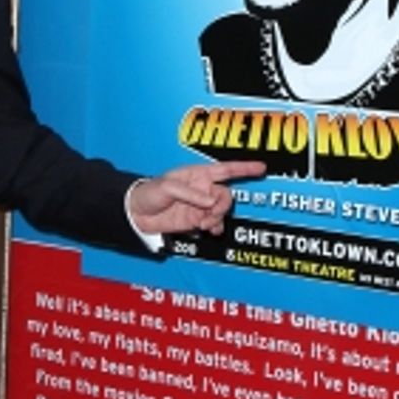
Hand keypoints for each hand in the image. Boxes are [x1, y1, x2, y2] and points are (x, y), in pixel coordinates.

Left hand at [128, 160, 265, 236]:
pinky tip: (209, 230)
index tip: (262, 168)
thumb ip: (190, 194)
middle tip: (209, 215)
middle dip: (222, 206)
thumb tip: (209, 202)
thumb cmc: (149, 192)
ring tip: (203, 225)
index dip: (245, 168)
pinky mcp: (197, 220)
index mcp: (198, 174)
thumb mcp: (167, 187)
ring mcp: (201, 205)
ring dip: (217, 219)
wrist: (136, 213)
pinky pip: (214, 223)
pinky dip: (215, 228)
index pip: (226, 169)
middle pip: (226, 195)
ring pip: (222, 211)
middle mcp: (203, 189)